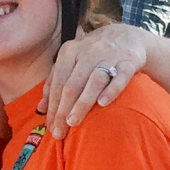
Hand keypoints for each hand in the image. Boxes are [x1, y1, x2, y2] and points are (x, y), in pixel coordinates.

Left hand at [37, 23, 149, 138]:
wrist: (126, 37)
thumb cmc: (92, 55)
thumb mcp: (71, 61)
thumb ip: (55, 82)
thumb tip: (41, 109)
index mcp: (69, 52)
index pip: (58, 83)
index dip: (52, 107)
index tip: (50, 127)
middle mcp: (87, 52)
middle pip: (72, 85)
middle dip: (63, 110)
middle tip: (59, 132)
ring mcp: (109, 56)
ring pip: (93, 81)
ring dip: (82, 103)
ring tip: (73, 122)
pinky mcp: (129, 62)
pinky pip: (120, 77)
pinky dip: (111, 90)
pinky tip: (102, 104)